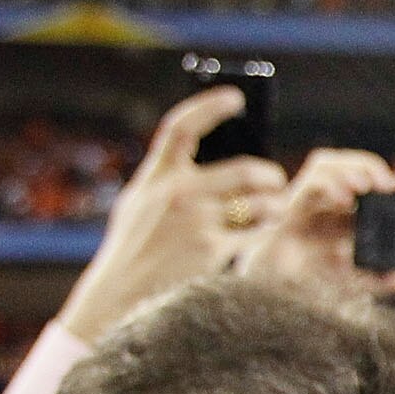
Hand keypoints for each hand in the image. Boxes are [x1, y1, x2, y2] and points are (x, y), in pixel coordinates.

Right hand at [58, 88, 289, 342]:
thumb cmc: (135, 249)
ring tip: (274, 207)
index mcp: (154, 176)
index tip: (236, 98)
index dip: (210, 106)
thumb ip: (170, 182)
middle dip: (270, 175)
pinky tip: (265, 229)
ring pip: (260, 203)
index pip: (182, 127)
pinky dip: (264, 230)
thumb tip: (224, 162)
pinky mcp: (211, 248)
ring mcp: (195, 220)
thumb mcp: (140, 205)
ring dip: (274, 206)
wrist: (118, 295)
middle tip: (275, 179)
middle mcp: (176, 192)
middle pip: (245, 170)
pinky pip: (256, 232)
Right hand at [230, 147, 394, 299]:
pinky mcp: (290, 204)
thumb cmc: (313, 279)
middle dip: (372, 168)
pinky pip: (308, 183)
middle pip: (354, 168)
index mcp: (351, 215)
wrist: (270, 288)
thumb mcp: (357, 282)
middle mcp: (332, 202)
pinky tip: (341, 198)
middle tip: (389, 184)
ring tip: (366, 185)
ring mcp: (310, 198)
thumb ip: (386, 281)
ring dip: (349, 169)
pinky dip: (327, 184)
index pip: (378, 189)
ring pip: (329, 165)